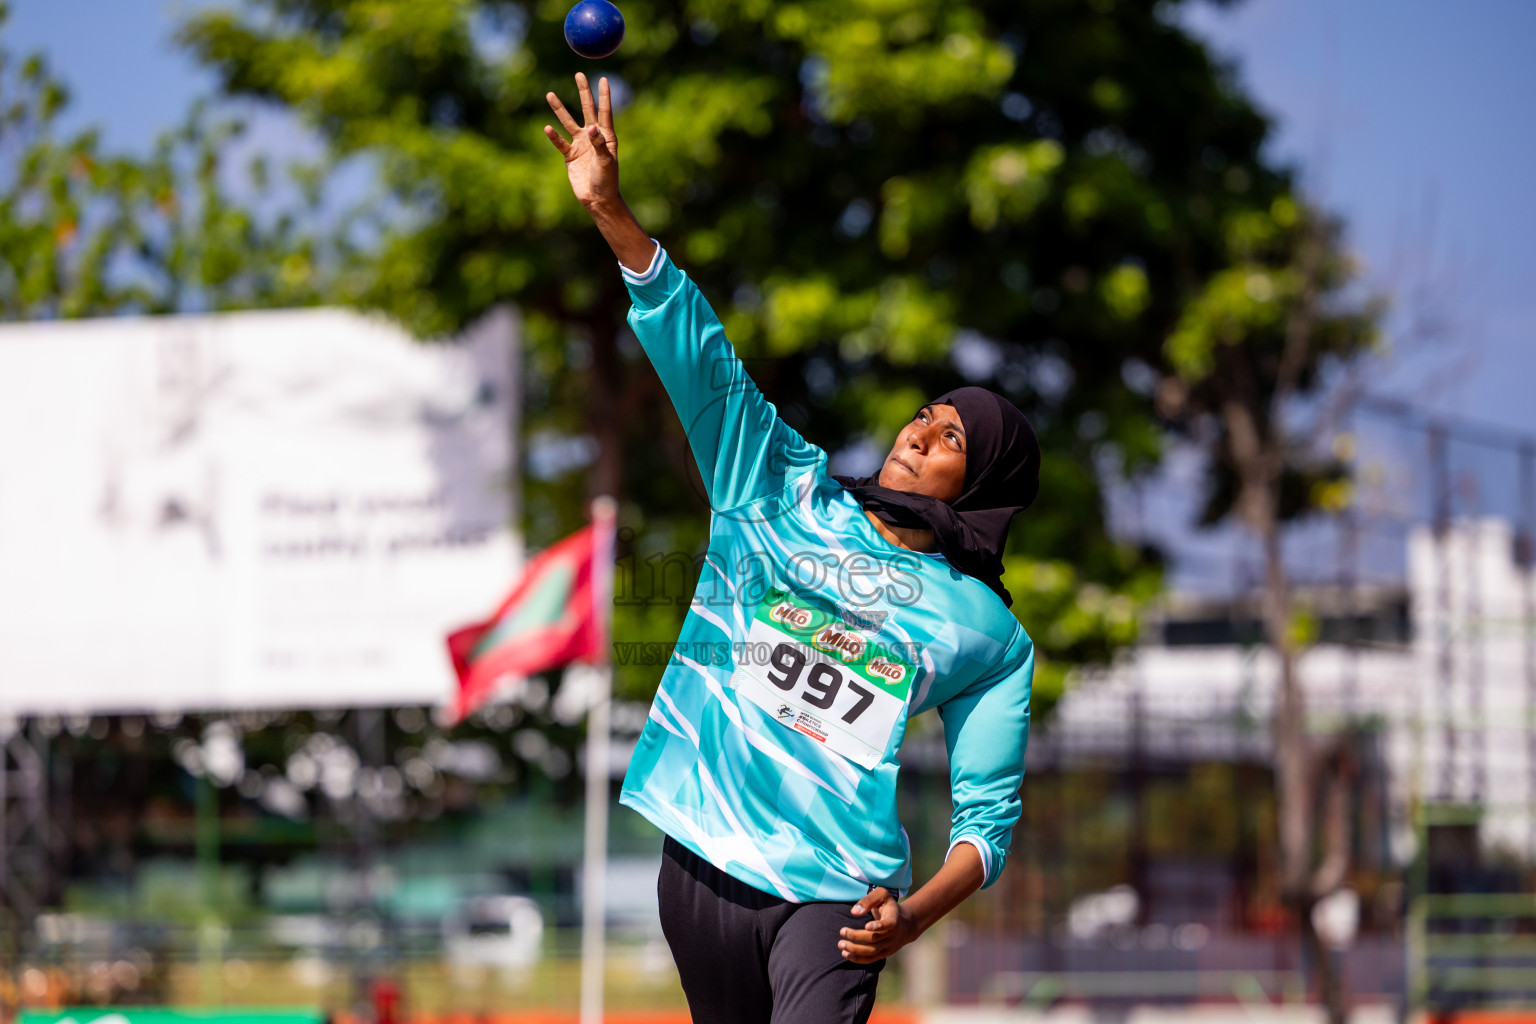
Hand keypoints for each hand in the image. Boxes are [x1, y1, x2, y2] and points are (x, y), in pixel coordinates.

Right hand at [544, 73, 618, 209]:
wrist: (597, 199)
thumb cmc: (607, 181)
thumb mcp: (606, 161)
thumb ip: (599, 144)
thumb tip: (591, 127)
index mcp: (606, 136)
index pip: (604, 111)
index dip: (604, 95)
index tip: (603, 78)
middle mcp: (592, 137)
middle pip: (587, 109)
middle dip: (583, 92)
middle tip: (579, 74)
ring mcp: (580, 145)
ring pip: (568, 122)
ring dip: (559, 109)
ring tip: (550, 94)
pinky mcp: (569, 156)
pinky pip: (560, 142)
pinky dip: (553, 136)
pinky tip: (547, 128)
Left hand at [839, 887, 920, 963]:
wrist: (906, 924)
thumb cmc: (889, 906)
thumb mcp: (882, 896)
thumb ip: (869, 900)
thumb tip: (854, 912)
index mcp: (894, 919)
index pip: (889, 924)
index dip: (878, 926)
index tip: (866, 925)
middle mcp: (893, 935)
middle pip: (875, 938)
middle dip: (857, 936)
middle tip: (842, 931)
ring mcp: (889, 946)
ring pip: (872, 951)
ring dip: (855, 949)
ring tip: (841, 944)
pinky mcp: (884, 954)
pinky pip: (871, 959)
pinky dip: (858, 959)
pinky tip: (846, 954)